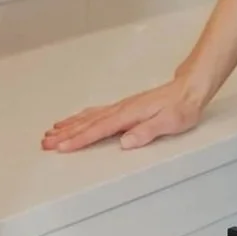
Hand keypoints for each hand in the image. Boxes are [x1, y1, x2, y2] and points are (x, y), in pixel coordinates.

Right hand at [41, 77, 206, 153]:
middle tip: (46, 142)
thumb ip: (147, 132)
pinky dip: (83, 116)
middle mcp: (122, 109)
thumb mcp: (169, 122)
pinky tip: (77, 118)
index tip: (62, 147)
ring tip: (53, 131)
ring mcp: (123, 106)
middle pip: (88, 123)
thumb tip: (126, 142)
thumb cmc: (182, 106)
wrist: (191, 88)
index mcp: (129, 114)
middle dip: (66, 133)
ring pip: (90, 116)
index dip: (79, 140)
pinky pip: (98, 112)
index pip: (99, 130)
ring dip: (71, 124)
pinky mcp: (126, 106)